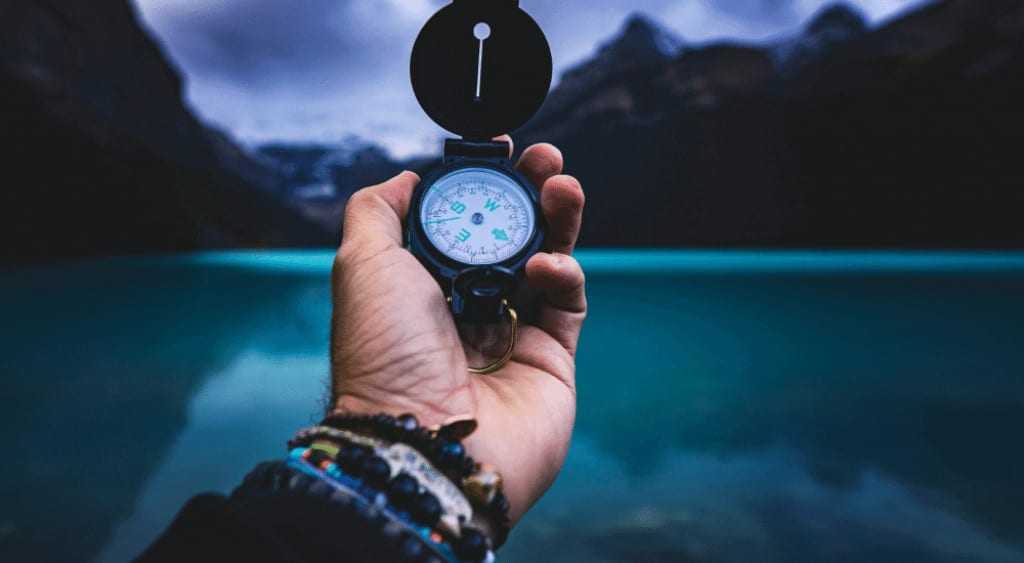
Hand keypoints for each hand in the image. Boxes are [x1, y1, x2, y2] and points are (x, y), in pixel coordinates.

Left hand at [330, 138, 585, 524]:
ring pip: (548, 260)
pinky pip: (567, 302)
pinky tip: (545, 267)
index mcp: (422, 285)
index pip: (463, 221)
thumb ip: (377, 211)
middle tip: (546, 158)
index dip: (484, 184)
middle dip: (531, 191)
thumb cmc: (385, 357)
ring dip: (559, 218)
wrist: (422, 441)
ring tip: (563, 185)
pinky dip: (562, 273)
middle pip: (512, 235)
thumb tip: (404, 179)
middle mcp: (467, 306)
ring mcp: (512, 332)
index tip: (501, 150)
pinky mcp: (551, 358)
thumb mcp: (361, 265)